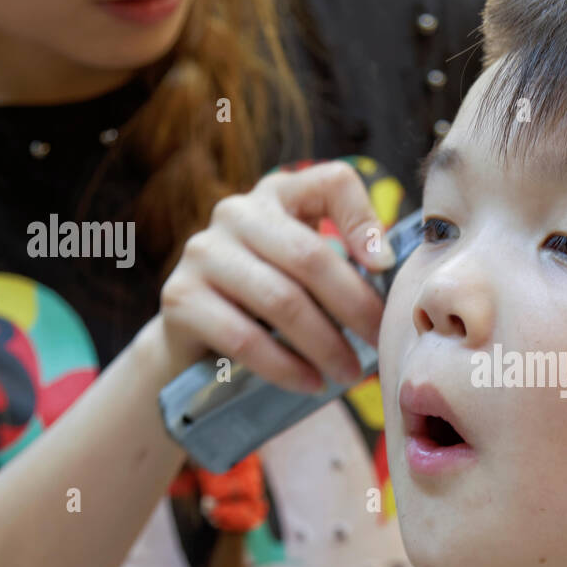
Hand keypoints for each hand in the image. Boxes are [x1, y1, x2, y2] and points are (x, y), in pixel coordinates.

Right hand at [156, 161, 397, 391]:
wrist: (199, 341)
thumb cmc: (273, 305)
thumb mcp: (311, 274)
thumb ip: (349, 261)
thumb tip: (387, 266)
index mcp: (279, 196)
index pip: (333, 183)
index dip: (365, 221)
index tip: (387, 269)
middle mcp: (237, 212)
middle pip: (310, 256)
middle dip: (354, 306)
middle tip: (379, 343)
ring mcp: (203, 251)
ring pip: (280, 300)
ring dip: (324, 345)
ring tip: (349, 374)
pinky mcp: (179, 296)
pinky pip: (244, 337)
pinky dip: (285, 367)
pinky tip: (310, 383)